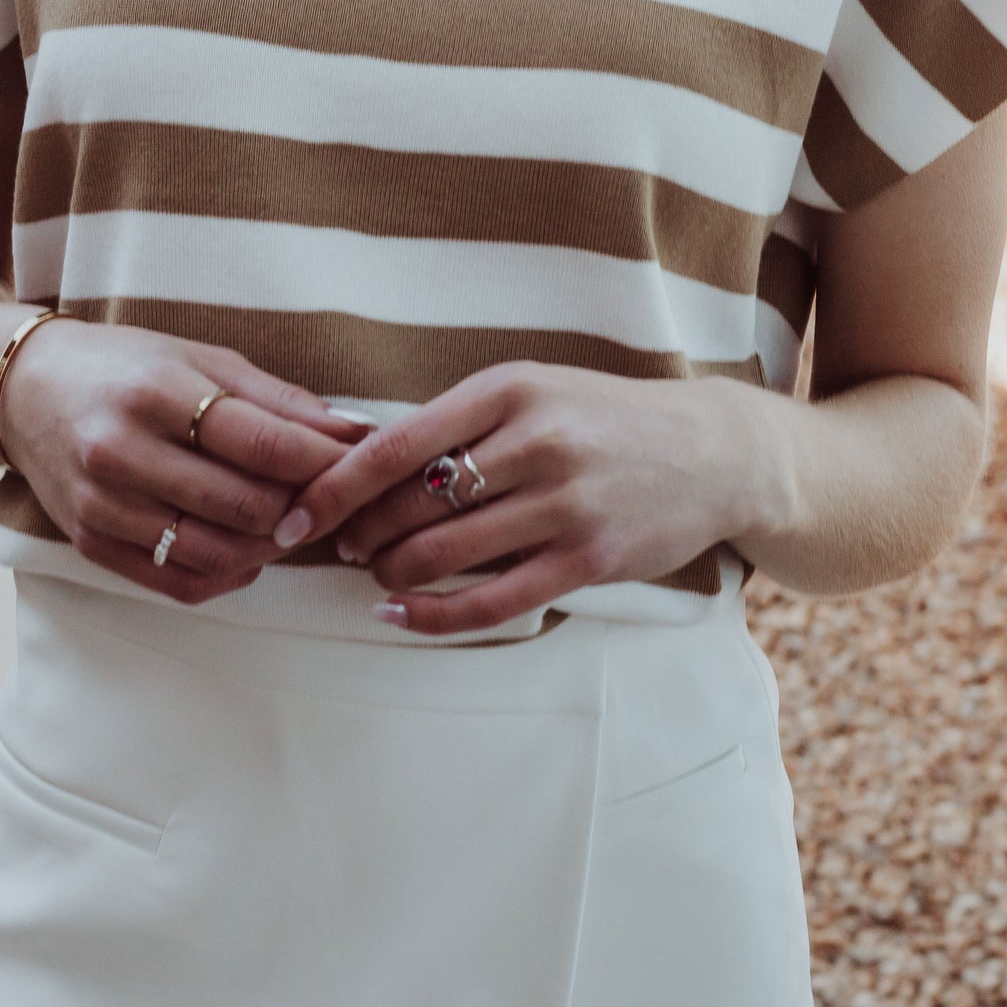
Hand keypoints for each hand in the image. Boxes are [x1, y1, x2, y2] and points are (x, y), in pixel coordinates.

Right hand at [0, 319, 366, 605]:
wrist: (25, 393)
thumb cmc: (126, 368)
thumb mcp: (201, 359)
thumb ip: (279, 400)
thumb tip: (356, 432)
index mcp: (158, 392)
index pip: (264, 444)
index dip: (323, 463)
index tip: (360, 466)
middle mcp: (123, 451)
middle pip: (245, 505)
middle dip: (305, 509)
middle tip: (333, 501)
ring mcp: (103, 504)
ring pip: (217, 553)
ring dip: (271, 549)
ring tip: (293, 526)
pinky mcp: (90, 544)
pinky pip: (178, 581)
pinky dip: (228, 575)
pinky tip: (247, 553)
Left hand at [270, 362, 772, 636]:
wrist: (714, 453)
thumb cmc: (604, 420)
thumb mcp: (533, 392)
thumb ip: (458, 423)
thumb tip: (357, 461)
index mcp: (509, 390)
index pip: (393, 444)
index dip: (332, 487)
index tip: (292, 513)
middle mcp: (536, 442)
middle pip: (409, 505)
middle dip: (360, 535)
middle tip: (340, 548)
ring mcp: (565, 504)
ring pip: (442, 554)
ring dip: (391, 573)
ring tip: (376, 574)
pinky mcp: (588, 560)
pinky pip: (490, 601)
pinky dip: (433, 616)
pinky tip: (401, 615)